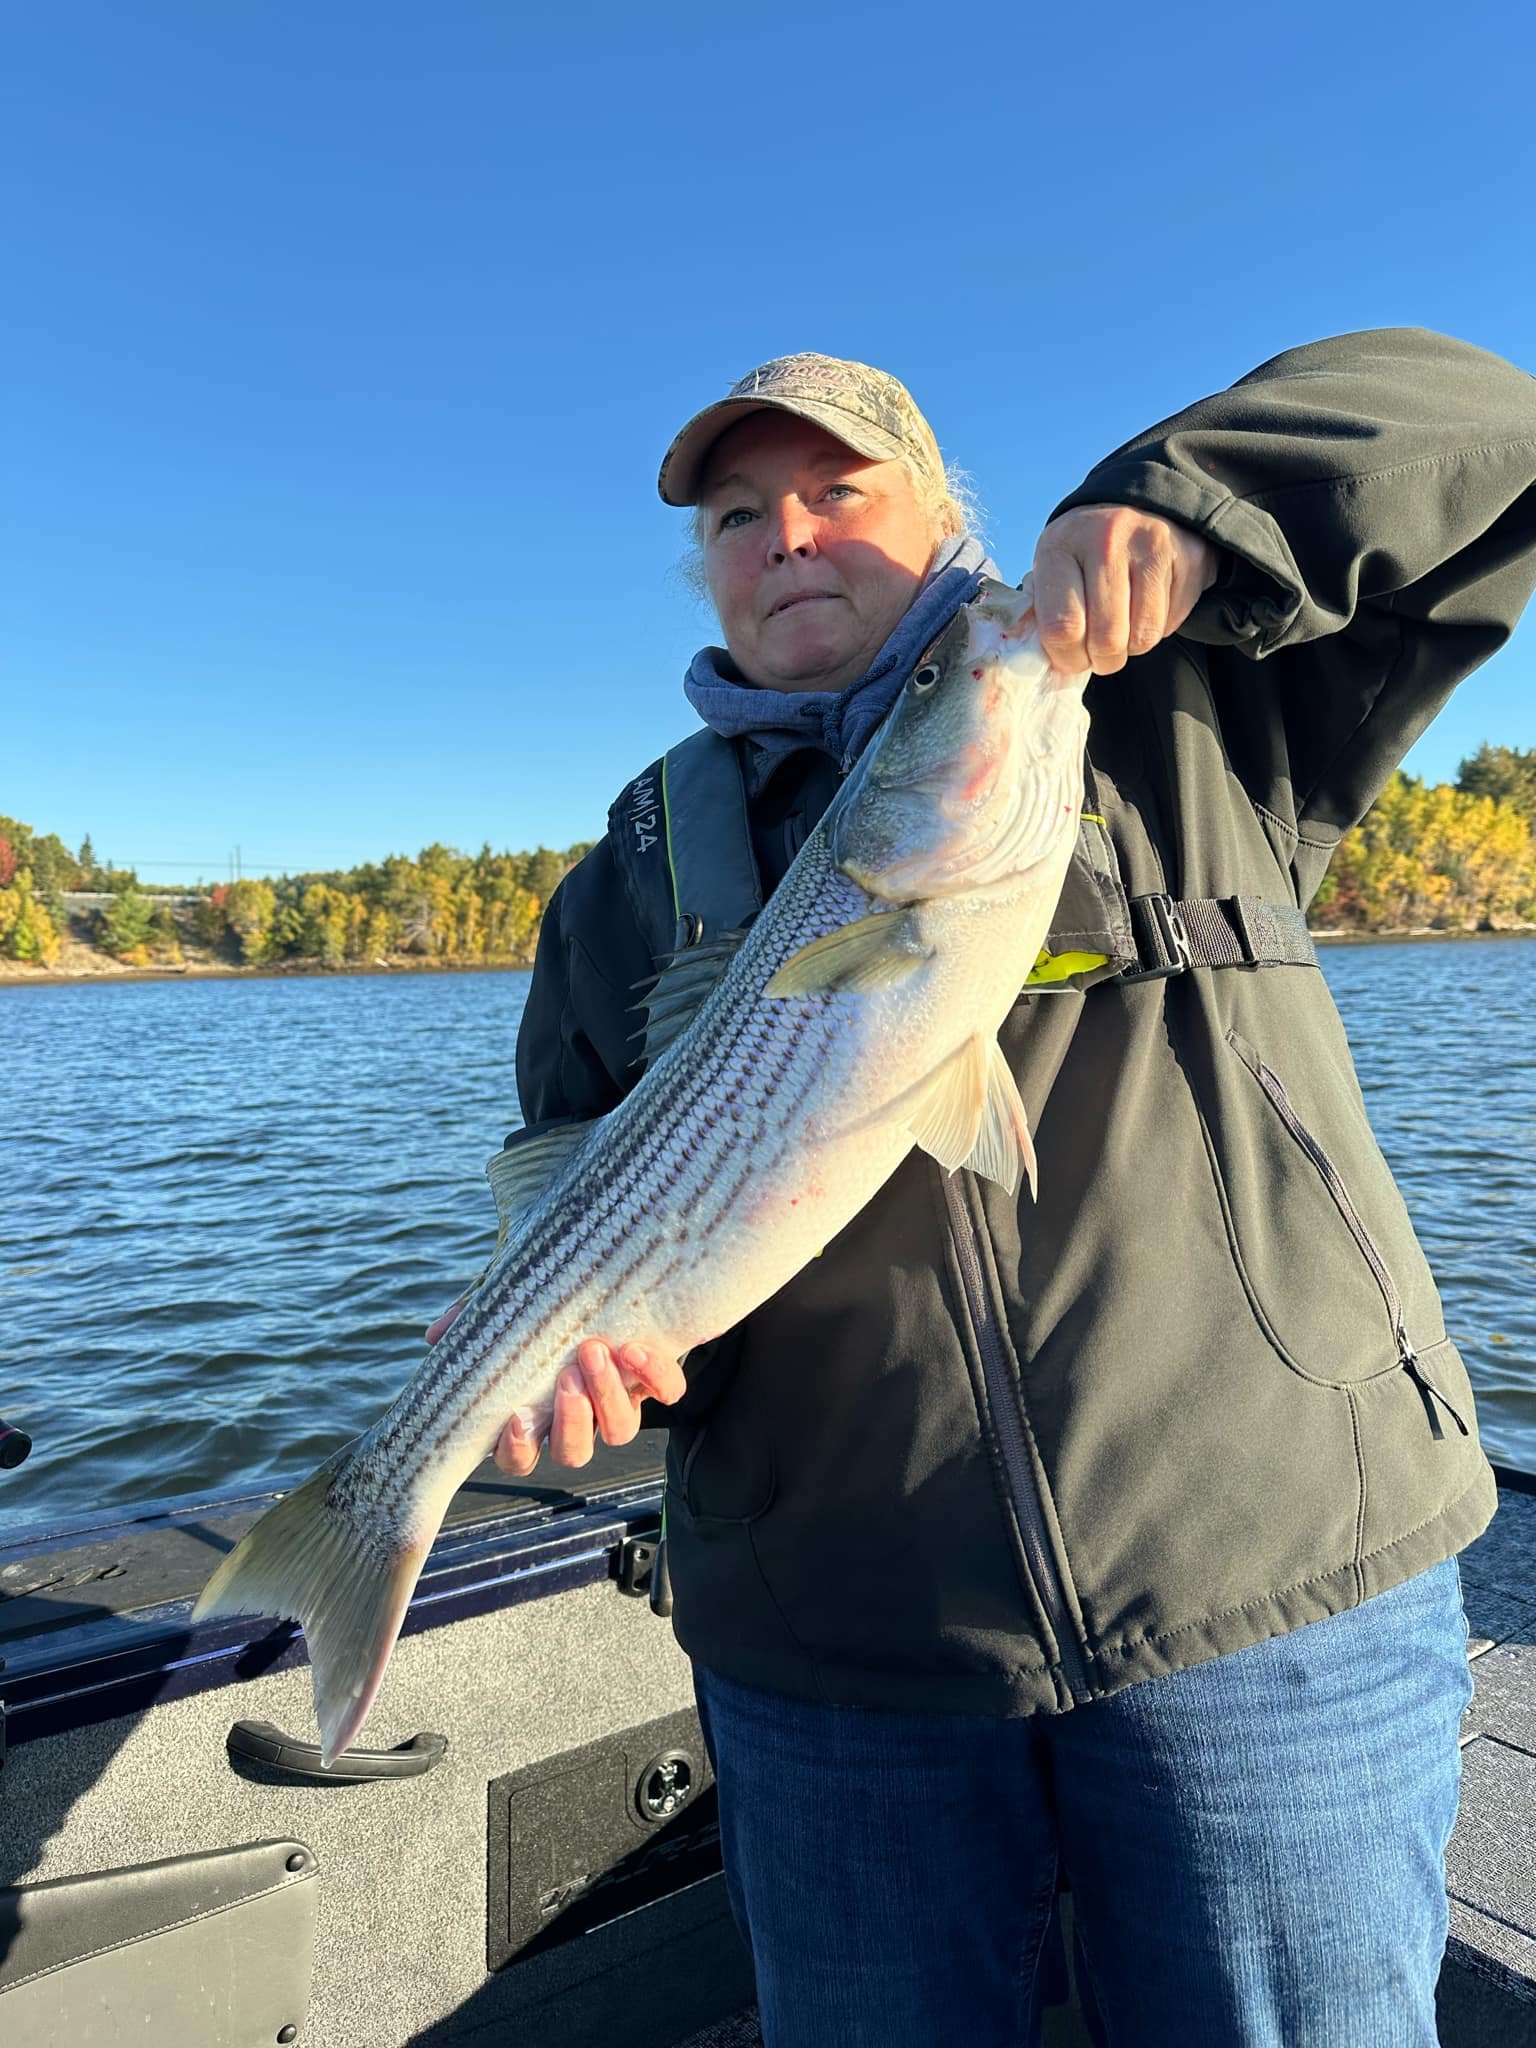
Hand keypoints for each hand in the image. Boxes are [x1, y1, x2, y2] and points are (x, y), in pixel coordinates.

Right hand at [423, 1298, 686, 1475]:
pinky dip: (655, 1375)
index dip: (518, 1448)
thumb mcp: (510, 1307)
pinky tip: (637, 1347)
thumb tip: (436, 1334)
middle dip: (572, 1421)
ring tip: (595, 1351)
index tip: (518, 1416)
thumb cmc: (550, 1303)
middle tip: (567, 1377)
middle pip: (574, 1453)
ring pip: (619, 1431)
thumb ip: (474, 1320)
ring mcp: (619, 1401)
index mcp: (536, 1414)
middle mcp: (580, 1419)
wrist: (615, 1275)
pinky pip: (668, 1393)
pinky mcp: (656, 1379)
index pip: (518, 1457)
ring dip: (607, 1395)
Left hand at [1031, 504, 1220, 674]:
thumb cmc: (1087, 550)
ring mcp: (1151, 545)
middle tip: (1101, 654)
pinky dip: (1159, 628)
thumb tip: (1052, 659)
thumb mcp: (1054, 566)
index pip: (1063, 627)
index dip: (1068, 658)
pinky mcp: (1189, 557)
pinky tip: (1148, 605)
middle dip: (1103, 661)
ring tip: (1124, 627)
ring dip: (1132, 647)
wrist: (1142, 504)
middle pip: (1106, 639)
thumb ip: (1046, 610)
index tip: (1072, 658)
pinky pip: (1172, 623)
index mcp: (1060, 545)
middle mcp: (1106, 539)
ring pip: (1143, 637)